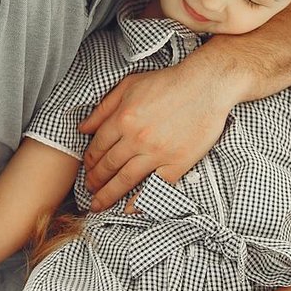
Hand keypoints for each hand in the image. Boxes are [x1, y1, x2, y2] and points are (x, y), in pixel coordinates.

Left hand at [78, 66, 235, 211]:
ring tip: (99, 204)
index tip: (87, 170)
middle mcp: (137, 138)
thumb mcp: (129, 85)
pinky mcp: (177, 162)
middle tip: (89, 190)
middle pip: (108, 166)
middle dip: (95, 181)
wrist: (207, 85)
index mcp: (123, 118)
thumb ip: (104, 107)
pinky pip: (155, 186)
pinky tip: (130, 209)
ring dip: (109, 195)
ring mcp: (157, 152)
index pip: (97, 147)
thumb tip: (83, 128)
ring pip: (126, 179)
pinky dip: (141, 200)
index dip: (89, 162)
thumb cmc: (169, 82)